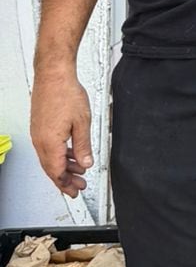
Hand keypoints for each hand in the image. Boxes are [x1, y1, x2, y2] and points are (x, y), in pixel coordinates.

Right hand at [31, 68, 93, 195]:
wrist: (53, 75)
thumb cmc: (66, 93)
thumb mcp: (82, 123)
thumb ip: (83, 146)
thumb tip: (85, 163)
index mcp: (50, 143)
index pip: (57, 172)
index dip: (67, 184)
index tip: (75, 191)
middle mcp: (40, 141)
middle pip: (51, 168)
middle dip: (66, 180)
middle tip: (79, 186)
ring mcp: (38, 134)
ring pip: (50, 159)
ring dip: (64, 167)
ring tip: (79, 171)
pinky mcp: (40, 127)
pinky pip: (48, 148)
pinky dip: (60, 155)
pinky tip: (71, 154)